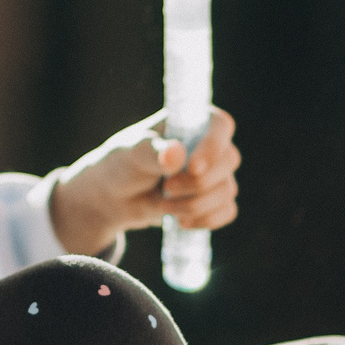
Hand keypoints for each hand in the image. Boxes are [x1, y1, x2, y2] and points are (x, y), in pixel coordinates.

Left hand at [47, 107, 240, 255]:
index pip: (220, 125)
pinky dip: (204, 220)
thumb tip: (176, 153)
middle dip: (196, 183)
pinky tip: (180, 221)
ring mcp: (215, 173)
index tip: (193, 168)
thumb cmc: (124, 164)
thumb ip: (153, 152)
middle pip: (229, 160)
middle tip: (167, 188)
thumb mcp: (132, 154)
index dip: (213, 146)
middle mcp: (209, 145)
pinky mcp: (214, 200)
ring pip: (226, 190)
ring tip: (163, 205)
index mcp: (192, 123)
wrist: (115, 198)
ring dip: (194, 204)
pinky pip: (227, 211)